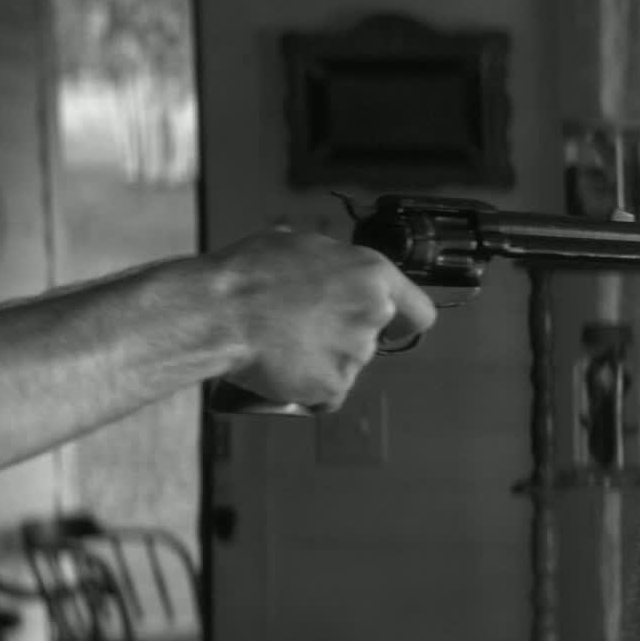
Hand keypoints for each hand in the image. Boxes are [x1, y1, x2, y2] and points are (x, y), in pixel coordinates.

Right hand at [207, 228, 437, 411]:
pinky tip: (281, 370)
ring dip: (323, 362)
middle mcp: (374, 314)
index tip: (394, 328)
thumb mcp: (300, 246)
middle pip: (373, 339)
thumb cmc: (250, 274)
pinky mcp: (334, 387)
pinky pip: (326, 395)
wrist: (220, 313)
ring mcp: (356, 354)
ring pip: (347, 365)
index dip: (404, 322)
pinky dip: (307, 389)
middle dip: (345, 338)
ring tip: (283, 345)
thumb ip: (333, 265)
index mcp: (372, 275)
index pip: (419, 311)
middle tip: (305, 329)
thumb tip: (332, 272)